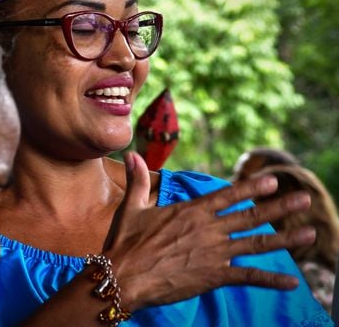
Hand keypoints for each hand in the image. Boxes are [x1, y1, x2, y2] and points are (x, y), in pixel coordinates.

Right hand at [103, 152, 314, 309]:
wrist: (124, 276)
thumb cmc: (125, 242)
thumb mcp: (132, 208)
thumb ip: (138, 180)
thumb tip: (131, 154)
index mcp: (191, 212)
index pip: (228, 195)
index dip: (251, 187)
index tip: (272, 180)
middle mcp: (208, 229)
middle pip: (250, 216)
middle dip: (280, 207)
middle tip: (304, 199)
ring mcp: (214, 253)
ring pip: (256, 244)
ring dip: (285, 239)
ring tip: (311, 233)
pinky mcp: (214, 276)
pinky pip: (249, 277)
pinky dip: (271, 279)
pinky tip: (292, 282)